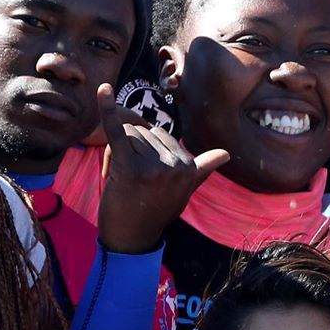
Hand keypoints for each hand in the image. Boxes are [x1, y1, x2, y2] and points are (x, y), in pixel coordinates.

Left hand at [97, 84, 228, 253]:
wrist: (131, 239)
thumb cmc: (154, 212)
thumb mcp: (184, 190)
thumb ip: (202, 168)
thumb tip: (226, 153)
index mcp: (189, 166)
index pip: (161, 135)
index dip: (146, 152)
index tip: (146, 181)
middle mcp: (175, 164)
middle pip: (143, 132)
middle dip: (131, 149)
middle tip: (129, 181)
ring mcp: (154, 166)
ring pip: (128, 135)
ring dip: (116, 152)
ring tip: (119, 179)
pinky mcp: (130, 166)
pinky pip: (117, 131)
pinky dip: (108, 108)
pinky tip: (103, 89)